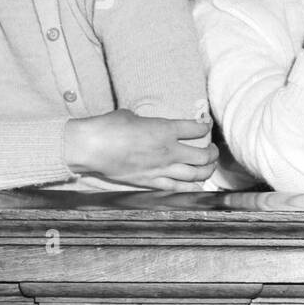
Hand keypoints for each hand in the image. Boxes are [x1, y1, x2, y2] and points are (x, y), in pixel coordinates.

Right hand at [63, 110, 218, 189]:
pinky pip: (178, 188)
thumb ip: (148, 121)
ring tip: (207, 168)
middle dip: (213, 154)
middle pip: (204, 156)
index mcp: (166, 130)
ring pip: (196, 175)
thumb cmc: (108, 127)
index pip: (198, 129)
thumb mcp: (132, 116)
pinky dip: (190, 188)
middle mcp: (169, 151)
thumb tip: (149, 123)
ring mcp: (162, 169)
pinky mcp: (152, 183)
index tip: (206, 125)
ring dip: (207, 171)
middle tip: (212, 151)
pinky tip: (194, 186)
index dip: (206, 126)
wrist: (91, 147)